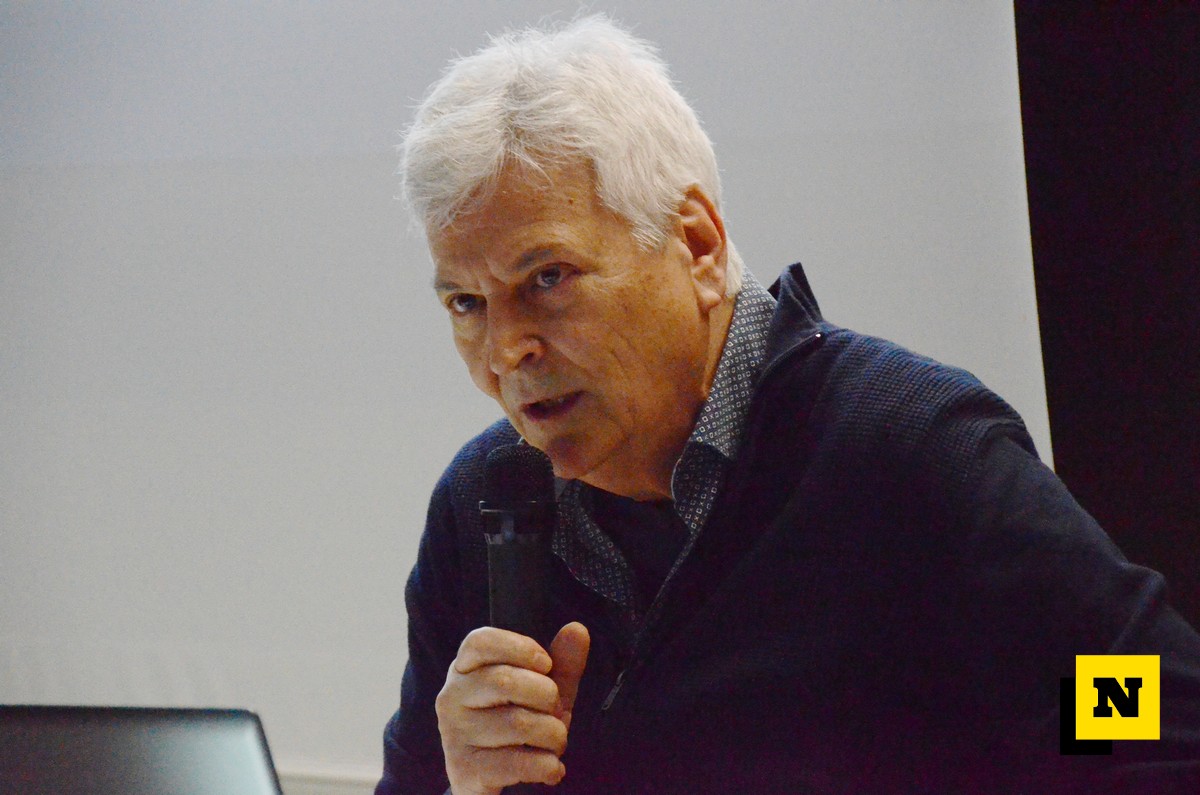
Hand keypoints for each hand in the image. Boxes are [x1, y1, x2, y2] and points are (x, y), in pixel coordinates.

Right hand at [437, 622, 590, 794]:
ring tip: (555, 741)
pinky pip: (517, 762)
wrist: (491, 781)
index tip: (546, 664)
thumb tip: (577, 629)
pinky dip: (547, 765)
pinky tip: (551, 768)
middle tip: (556, 711)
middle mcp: (452, 697)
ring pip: (517, 723)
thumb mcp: (542, 691)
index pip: (480, 642)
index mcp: (466, 669)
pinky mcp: (464, 770)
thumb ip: (561, 662)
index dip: (519, 647)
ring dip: (553, 734)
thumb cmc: (516, 724)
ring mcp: (455, 734)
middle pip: (505, 681)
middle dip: (547, 696)